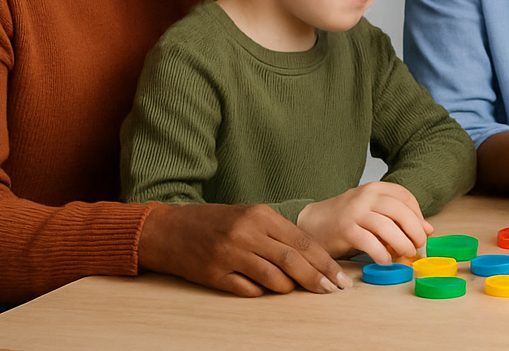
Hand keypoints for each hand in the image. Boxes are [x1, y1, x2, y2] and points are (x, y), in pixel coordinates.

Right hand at [138, 202, 347, 296]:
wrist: (168, 229)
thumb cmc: (215, 221)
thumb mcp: (249, 215)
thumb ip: (278, 233)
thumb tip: (312, 257)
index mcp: (261, 215)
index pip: (303, 242)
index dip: (325, 262)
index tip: (340, 277)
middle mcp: (247, 233)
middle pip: (293, 261)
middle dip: (317, 279)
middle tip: (332, 291)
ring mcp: (230, 254)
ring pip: (274, 279)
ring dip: (288, 287)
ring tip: (292, 288)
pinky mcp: (214, 274)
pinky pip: (248, 290)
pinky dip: (260, 292)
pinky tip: (262, 290)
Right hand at [297, 181, 432, 262]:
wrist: (313, 222)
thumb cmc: (349, 219)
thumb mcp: (375, 213)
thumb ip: (399, 218)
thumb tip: (429, 230)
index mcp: (376, 188)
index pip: (406, 197)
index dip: (418, 216)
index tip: (423, 232)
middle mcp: (366, 196)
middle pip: (400, 211)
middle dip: (415, 231)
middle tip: (418, 246)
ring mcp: (355, 212)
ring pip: (387, 227)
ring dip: (401, 244)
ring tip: (405, 254)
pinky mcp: (345, 230)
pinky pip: (370, 243)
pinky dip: (382, 254)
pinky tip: (386, 260)